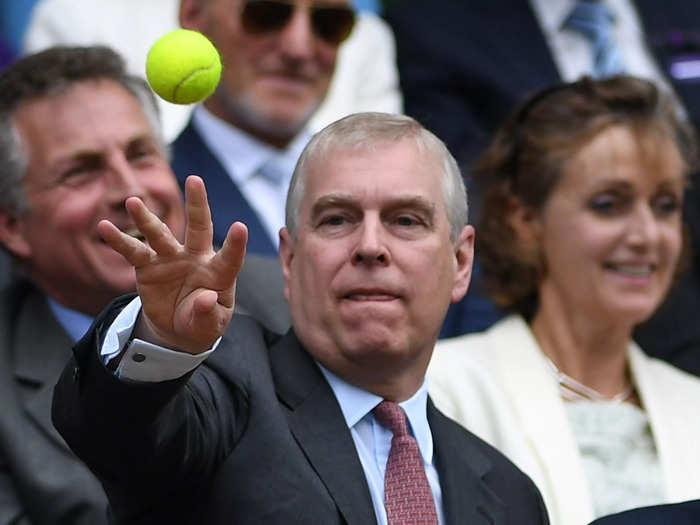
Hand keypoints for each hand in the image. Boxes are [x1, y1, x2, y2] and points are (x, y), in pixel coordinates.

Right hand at [98, 176, 247, 353]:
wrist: (178, 328)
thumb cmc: (202, 322)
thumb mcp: (210, 325)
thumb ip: (208, 314)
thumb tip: (205, 299)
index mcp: (218, 272)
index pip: (230, 257)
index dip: (235, 244)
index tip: (240, 227)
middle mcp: (195, 258)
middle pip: (198, 227)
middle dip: (197, 203)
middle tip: (195, 180)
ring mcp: (171, 258)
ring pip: (160, 234)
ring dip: (147, 219)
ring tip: (133, 202)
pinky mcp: (148, 266)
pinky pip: (133, 251)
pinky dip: (119, 240)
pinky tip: (105, 227)